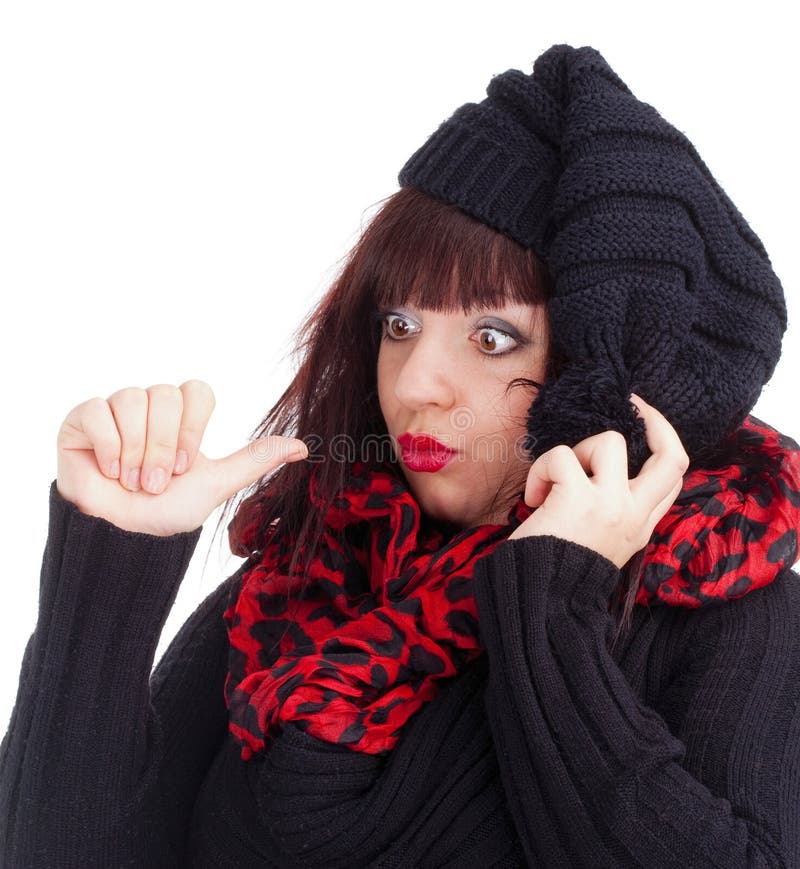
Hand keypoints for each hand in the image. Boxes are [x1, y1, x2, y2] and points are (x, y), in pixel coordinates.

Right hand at [56, 380, 307, 536]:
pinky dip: (106, 447)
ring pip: (130, 400)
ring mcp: (115, 411)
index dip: (191, 428)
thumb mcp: (215, 484)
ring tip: (131, 481)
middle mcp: (150, 407)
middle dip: (160, 446)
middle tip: (155, 481)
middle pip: (162, 395)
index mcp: (182, 416)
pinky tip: (107, 471)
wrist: (122, 535)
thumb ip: (254, 460)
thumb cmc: (167, 510)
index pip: (196, 390)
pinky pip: (96, 411)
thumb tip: (302, 446)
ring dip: (133, 451)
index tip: (185, 467)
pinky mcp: (83, 419)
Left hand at [507, 393, 689, 568]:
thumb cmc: (557, 568)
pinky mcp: (579, 498)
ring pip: (609, 441)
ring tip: (555, 479)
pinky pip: (561, 456)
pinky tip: (533, 497)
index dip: (662, 442)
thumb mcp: (601, 540)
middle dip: (653, 419)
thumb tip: (598, 467)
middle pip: (671, 455)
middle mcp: (633, 514)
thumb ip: (612, 508)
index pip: (673, 476)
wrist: (540, 601)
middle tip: (630, 404)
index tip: (642, 423)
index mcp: (640, 525)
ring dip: (577, 449)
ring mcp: (610, 504)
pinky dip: (541, 468)